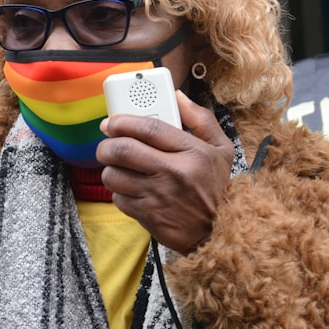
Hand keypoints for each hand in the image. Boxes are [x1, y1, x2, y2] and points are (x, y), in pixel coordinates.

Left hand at [97, 91, 234, 254]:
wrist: (220, 232)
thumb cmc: (218, 187)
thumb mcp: (222, 149)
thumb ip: (201, 119)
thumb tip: (178, 96)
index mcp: (193, 152)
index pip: (149, 128)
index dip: (123, 121)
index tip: (113, 121)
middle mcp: (174, 173)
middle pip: (122, 150)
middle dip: (106, 145)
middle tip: (107, 144)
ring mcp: (158, 196)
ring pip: (114, 175)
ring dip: (110, 169)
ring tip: (119, 167)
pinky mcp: (148, 216)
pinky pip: (118, 198)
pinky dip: (118, 192)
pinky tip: (130, 189)